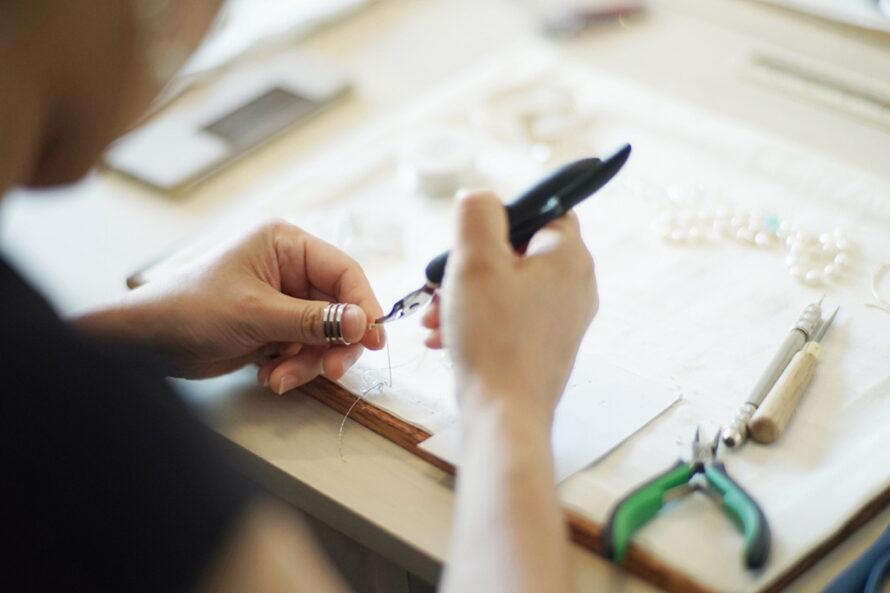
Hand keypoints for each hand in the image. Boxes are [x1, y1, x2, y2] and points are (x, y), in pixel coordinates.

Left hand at [74, 220, 384, 392]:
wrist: (145, 343)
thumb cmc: (191, 309)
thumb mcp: (256, 313)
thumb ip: (313, 320)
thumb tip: (363, 324)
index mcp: (286, 244)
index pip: (344, 271)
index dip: (363, 306)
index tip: (373, 340)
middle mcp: (290, 268)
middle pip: (340, 308)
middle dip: (334, 343)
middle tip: (330, 371)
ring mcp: (284, 300)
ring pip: (325, 335)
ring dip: (309, 361)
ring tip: (280, 378)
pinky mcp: (275, 327)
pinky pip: (306, 349)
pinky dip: (293, 367)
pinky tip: (267, 375)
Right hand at [421, 192, 596, 424]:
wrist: (504, 416)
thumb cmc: (492, 339)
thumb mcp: (474, 262)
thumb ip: (477, 214)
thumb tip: (481, 197)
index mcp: (569, 257)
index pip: (544, 209)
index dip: (502, 218)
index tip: (470, 239)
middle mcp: (576, 286)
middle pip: (518, 252)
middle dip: (470, 265)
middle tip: (439, 285)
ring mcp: (563, 320)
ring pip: (508, 287)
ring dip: (466, 295)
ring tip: (435, 318)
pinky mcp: (547, 346)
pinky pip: (509, 317)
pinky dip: (477, 320)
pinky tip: (445, 338)